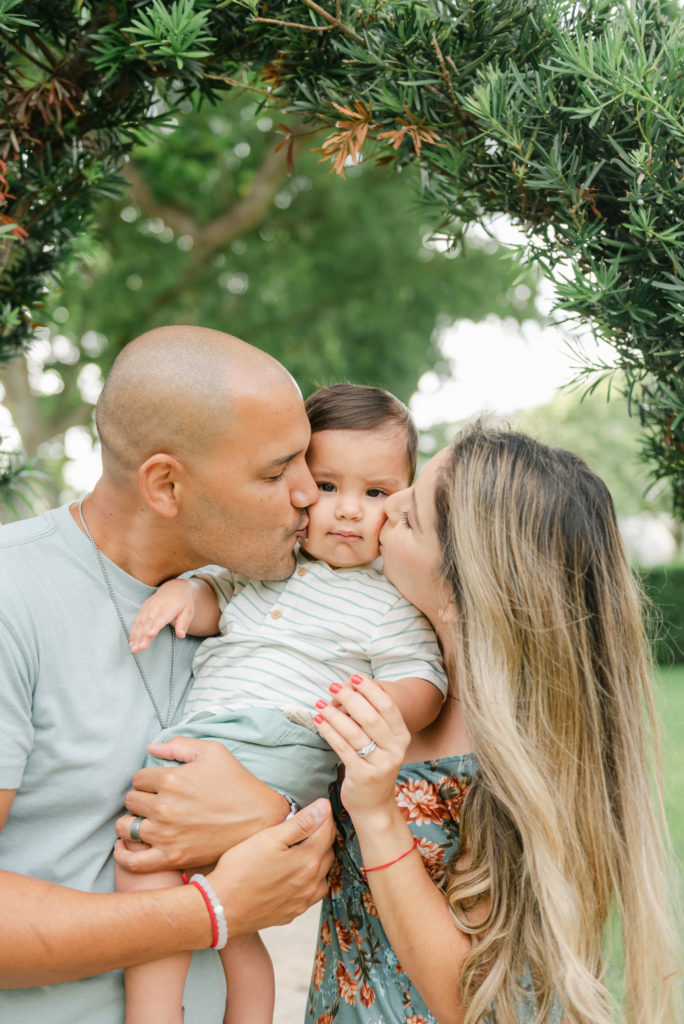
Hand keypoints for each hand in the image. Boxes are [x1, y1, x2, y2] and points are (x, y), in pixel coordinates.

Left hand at [114, 737, 290, 871]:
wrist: (260, 819)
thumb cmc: (237, 783)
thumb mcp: (213, 752)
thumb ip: (179, 745)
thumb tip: (151, 748)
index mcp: (171, 779)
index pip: (138, 779)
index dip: (148, 780)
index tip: (159, 785)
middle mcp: (164, 807)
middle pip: (131, 801)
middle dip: (141, 799)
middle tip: (156, 802)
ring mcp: (166, 835)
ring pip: (126, 828)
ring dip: (131, 823)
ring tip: (144, 822)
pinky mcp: (172, 858)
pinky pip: (132, 861)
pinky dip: (123, 855)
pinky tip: (127, 847)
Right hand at [129, 578, 195, 651]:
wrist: (175, 588)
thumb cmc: (183, 602)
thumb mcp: (188, 611)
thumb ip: (184, 622)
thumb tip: (181, 635)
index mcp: (168, 607)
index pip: (160, 618)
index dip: (154, 626)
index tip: (150, 635)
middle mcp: (155, 606)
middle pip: (148, 623)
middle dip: (142, 636)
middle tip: (139, 648)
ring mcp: (147, 607)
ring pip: (140, 623)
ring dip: (135, 636)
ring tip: (134, 649)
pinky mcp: (143, 609)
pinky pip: (136, 621)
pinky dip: (133, 632)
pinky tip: (132, 643)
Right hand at [207, 799, 334, 935]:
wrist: (221, 908)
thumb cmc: (241, 870)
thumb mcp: (269, 838)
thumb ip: (300, 823)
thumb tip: (324, 808)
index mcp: (308, 861)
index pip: (327, 832)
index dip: (324, 816)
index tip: (320, 806)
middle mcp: (310, 883)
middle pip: (328, 853)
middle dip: (323, 837)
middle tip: (311, 824)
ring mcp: (301, 901)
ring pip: (323, 876)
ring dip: (319, 861)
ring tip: (306, 849)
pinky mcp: (291, 913)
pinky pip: (311, 895)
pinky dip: (310, 881)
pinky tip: (297, 875)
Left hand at [314, 674, 409, 822]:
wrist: (374, 805)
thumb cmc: (374, 764)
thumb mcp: (383, 741)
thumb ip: (373, 716)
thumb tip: (353, 686)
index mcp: (402, 736)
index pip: (388, 706)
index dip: (371, 690)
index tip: (354, 677)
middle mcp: (395, 750)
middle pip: (371, 718)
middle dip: (350, 699)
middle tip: (333, 687)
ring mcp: (380, 764)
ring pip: (355, 733)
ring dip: (335, 715)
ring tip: (321, 704)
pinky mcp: (363, 776)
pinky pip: (343, 749)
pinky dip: (329, 732)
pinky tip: (320, 721)